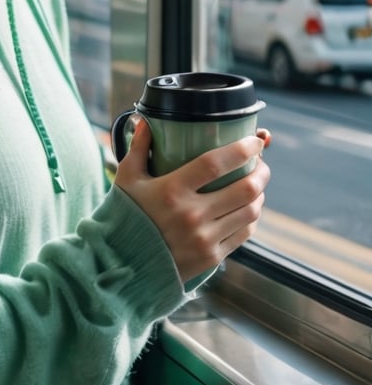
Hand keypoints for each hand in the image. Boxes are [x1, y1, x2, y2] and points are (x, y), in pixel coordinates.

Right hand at [114, 119, 270, 283]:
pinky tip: (247, 207)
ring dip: (260, 194)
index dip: (242, 149)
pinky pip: (244, 233)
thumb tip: (145, 120)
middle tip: (261, 162)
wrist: (123, 264)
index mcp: (172, 190)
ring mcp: (205, 238)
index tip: (255, 140)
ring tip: (257, 184)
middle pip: (244, 189)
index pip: (216, 163)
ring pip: (250, 211)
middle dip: (261, 172)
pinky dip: (251, 217)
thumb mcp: (127, 179)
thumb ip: (138, 148)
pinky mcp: (212, 257)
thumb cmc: (125, 216)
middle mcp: (192, 215)